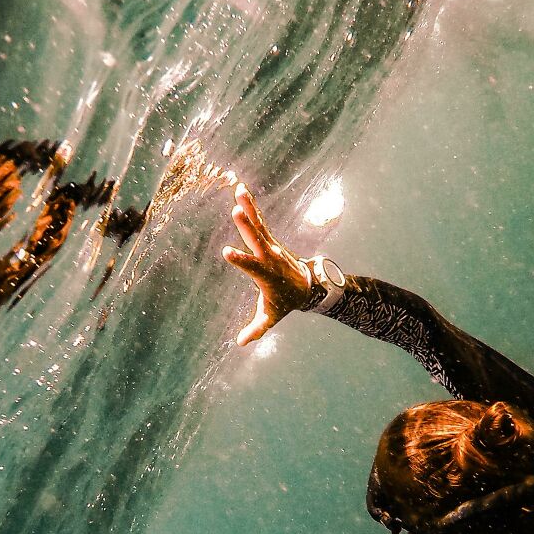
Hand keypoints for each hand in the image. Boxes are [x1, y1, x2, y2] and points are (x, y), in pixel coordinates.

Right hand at [222, 183, 310, 345]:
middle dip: (247, 226)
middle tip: (236, 211)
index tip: (226, 252)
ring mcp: (270, 245)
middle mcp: (269, 257)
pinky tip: (241, 189)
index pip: (252, 267)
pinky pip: (259, 220)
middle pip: (257, 239)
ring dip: (249, 207)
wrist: (308, 286)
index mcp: (267, 276)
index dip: (240, 260)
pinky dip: (251, 205)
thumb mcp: (271, 317)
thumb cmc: (285, 303)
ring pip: (258, 224)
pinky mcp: (269, 238)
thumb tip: (241, 343)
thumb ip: (257, 329)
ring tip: (239, 190)